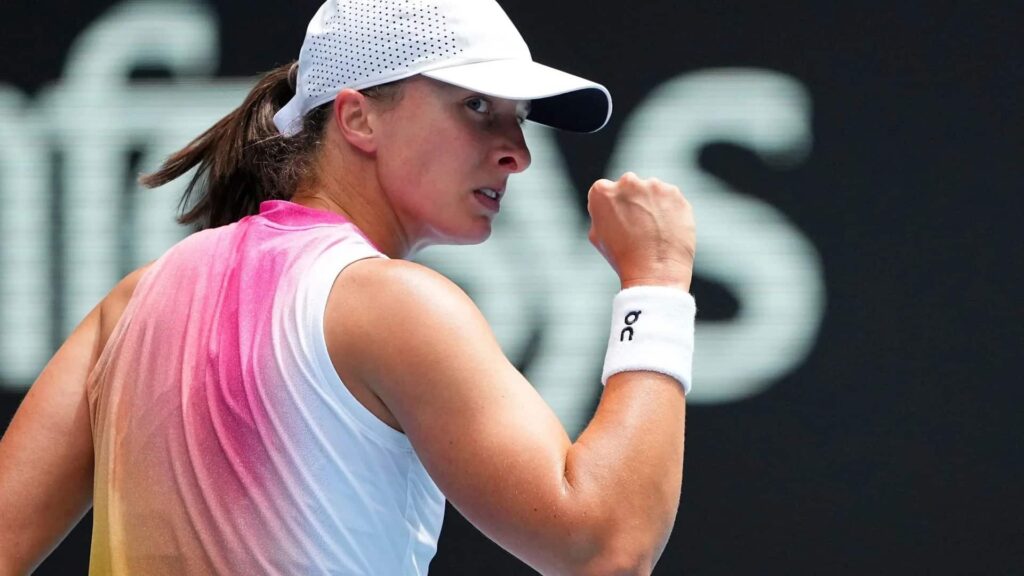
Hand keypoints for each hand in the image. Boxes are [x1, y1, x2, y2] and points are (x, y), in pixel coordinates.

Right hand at [587, 172, 695, 290]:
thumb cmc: (623, 257)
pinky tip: (666, 229)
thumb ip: (601, 213)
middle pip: (629, 187)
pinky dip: (669, 210)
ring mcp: (653, 186)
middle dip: (633, 201)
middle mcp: (627, 182)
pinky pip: (670, 199)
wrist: (655, 271)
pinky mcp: (675, 193)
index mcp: (602, 191)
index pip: (605, 191)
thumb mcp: (597, 235)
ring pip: (651, 192)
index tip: (618, 222)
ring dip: (652, 205)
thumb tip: (612, 206)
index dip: (612, 208)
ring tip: (654, 231)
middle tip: (638, 227)